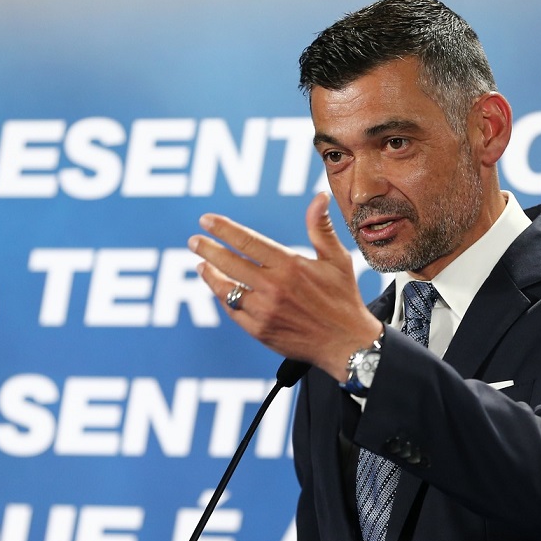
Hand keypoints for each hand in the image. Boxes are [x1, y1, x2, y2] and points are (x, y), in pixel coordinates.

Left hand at [190, 192, 382, 381]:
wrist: (346, 343)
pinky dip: (224, 298)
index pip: (247, 241)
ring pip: (226, 289)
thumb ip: (321, 228)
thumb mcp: (337, 259)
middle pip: (229, 263)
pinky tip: (221, 289)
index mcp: (290, 266)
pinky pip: (233, 311)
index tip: (206, 220)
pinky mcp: (260, 331)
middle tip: (194, 241)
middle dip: (207, 249)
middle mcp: (273, 288)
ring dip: (211, 275)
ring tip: (201, 265)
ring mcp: (264, 311)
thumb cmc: (343, 298)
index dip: (223, 229)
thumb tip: (319, 197)